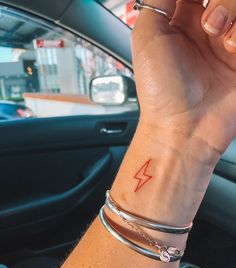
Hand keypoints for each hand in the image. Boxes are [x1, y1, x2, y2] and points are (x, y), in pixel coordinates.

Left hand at [132, 0, 235, 155]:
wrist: (183, 127)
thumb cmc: (160, 90)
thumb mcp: (146, 36)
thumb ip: (157, 1)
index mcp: (180, 22)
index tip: (195, 4)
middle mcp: (207, 29)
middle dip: (221, 2)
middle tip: (208, 24)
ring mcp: (228, 43)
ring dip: (232, 12)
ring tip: (220, 37)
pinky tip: (233, 48)